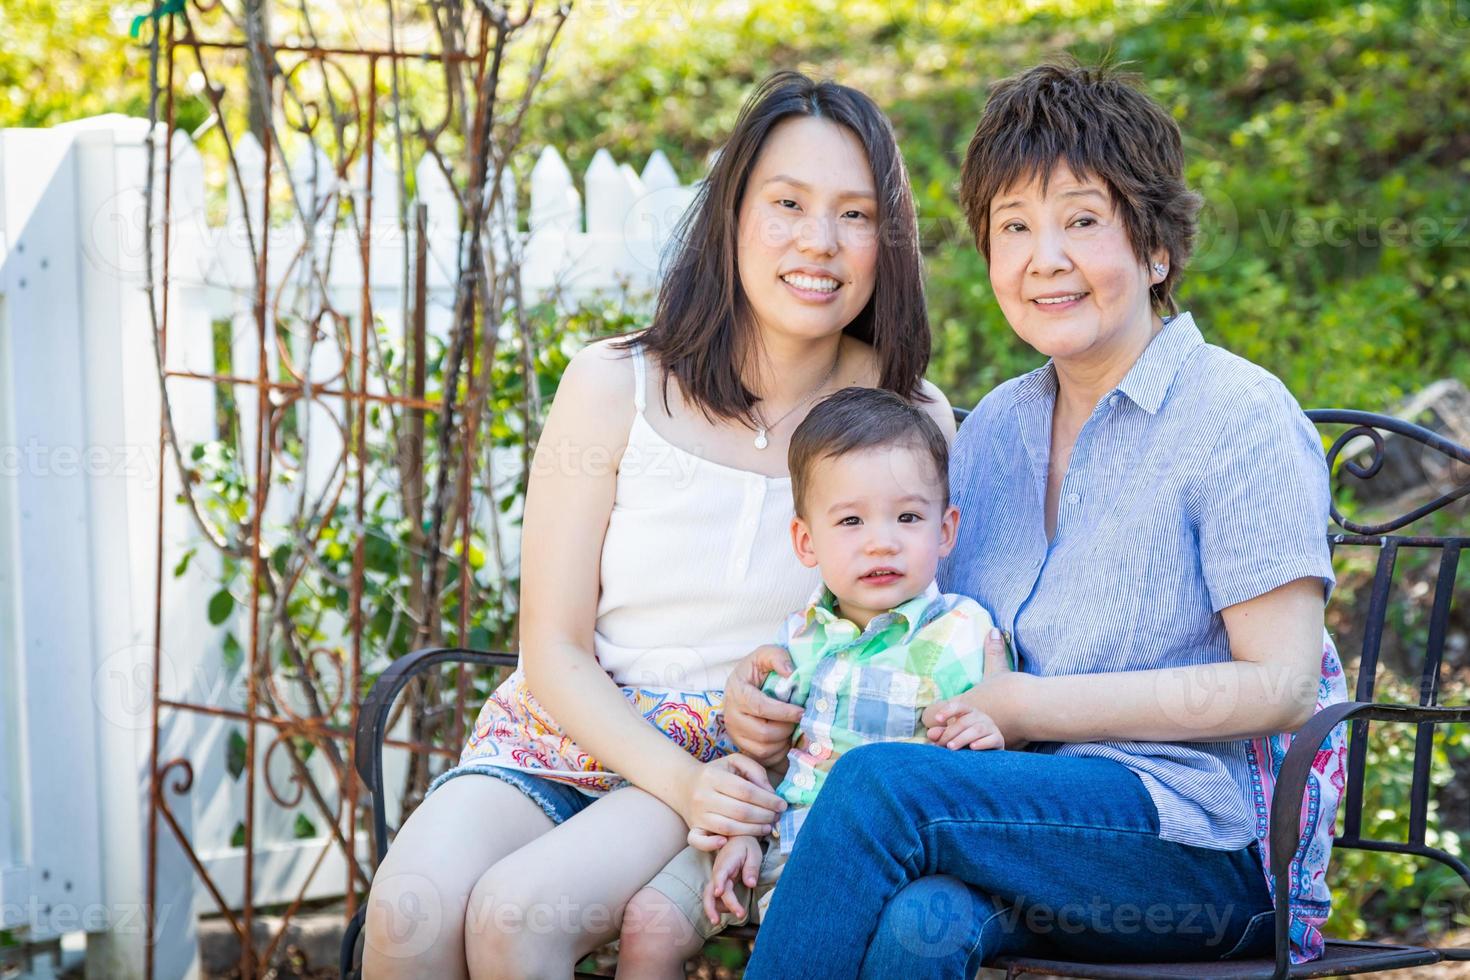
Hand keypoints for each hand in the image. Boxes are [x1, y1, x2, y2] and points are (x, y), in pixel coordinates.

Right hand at [677, 753, 786, 848]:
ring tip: (767, 827)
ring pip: (728, 827)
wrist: (684, 784)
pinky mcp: (693, 828)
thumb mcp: (735, 762)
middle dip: (764, 816)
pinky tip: (727, 842)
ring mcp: (697, 814)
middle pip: (740, 811)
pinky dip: (712, 845)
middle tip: (777, 817)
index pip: (746, 791)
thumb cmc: (716, 773)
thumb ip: (755, 771)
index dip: (767, 800)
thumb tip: (770, 792)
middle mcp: (703, 796)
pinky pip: (699, 841)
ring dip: (752, 831)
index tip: (781, 804)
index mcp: (713, 776)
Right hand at [702, 836, 762, 923]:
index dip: (719, 883)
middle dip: (713, 905)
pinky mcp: (719, 883)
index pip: (720, 873)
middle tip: (718, 920)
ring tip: (718, 922)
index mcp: (727, 862)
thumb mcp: (754, 853)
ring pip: (709, 895)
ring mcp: (717, 878)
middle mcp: (719, 871)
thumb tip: (750, 883)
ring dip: (711, 908)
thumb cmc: (746, 845)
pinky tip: (726, 912)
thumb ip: (752, 868)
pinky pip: (714, 896)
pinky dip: (717, 906)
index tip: (718, 893)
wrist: (737, 838)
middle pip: (711, 889)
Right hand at [722, 645, 803, 766]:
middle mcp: (731, 716)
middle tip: (798, 720)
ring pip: (763, 749)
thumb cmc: (757, 670)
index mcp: (737, 692)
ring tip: (792, 729)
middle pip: (763, 733)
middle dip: (786, 729)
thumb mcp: (765, 654)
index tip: (801, 711)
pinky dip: (778, 753)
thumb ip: (777, 657)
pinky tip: (785, 739)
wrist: (744, 684)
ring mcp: (735, 734)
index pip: (761, 707)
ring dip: (783, 742)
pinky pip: (763, 759)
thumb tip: (790, 673)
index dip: (784, 712)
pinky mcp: (741, 747)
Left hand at [922, 698, 1004, 749]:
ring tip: (951, 747)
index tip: (937, 719)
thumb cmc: (966, 740)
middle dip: (951, 733)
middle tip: (941, 744)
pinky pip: (992, 739)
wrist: (988, 751)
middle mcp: (981, 717)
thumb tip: (931, 734)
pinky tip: (972, 747)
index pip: (958, 706)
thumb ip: (941, 733)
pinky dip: (982, 743)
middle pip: (964, 721)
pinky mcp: (999, 739)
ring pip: (977, 730)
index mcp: (968, 712)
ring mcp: (991, 727)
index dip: (947, 710)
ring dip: (962, 738)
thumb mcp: (952, 735)